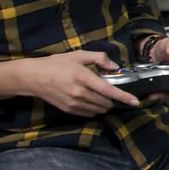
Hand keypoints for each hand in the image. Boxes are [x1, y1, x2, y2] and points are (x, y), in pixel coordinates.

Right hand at [0, 50, 139, 115]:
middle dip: (113, 100)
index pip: (108, 90)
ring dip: (104, 105)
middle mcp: (79, 93)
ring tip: (102, 96)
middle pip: (105, 102)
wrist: (33, 77)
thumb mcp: (77, 55)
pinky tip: (91, 101)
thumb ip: (99, 58)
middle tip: (112, 92)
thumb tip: (114, 66)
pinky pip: (88, 113)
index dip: (123, 97)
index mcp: (83, 77)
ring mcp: (73, 103)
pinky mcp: (68, 110)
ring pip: (98, 110)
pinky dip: (94, 109)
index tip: (135, 102)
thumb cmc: (56, 64)